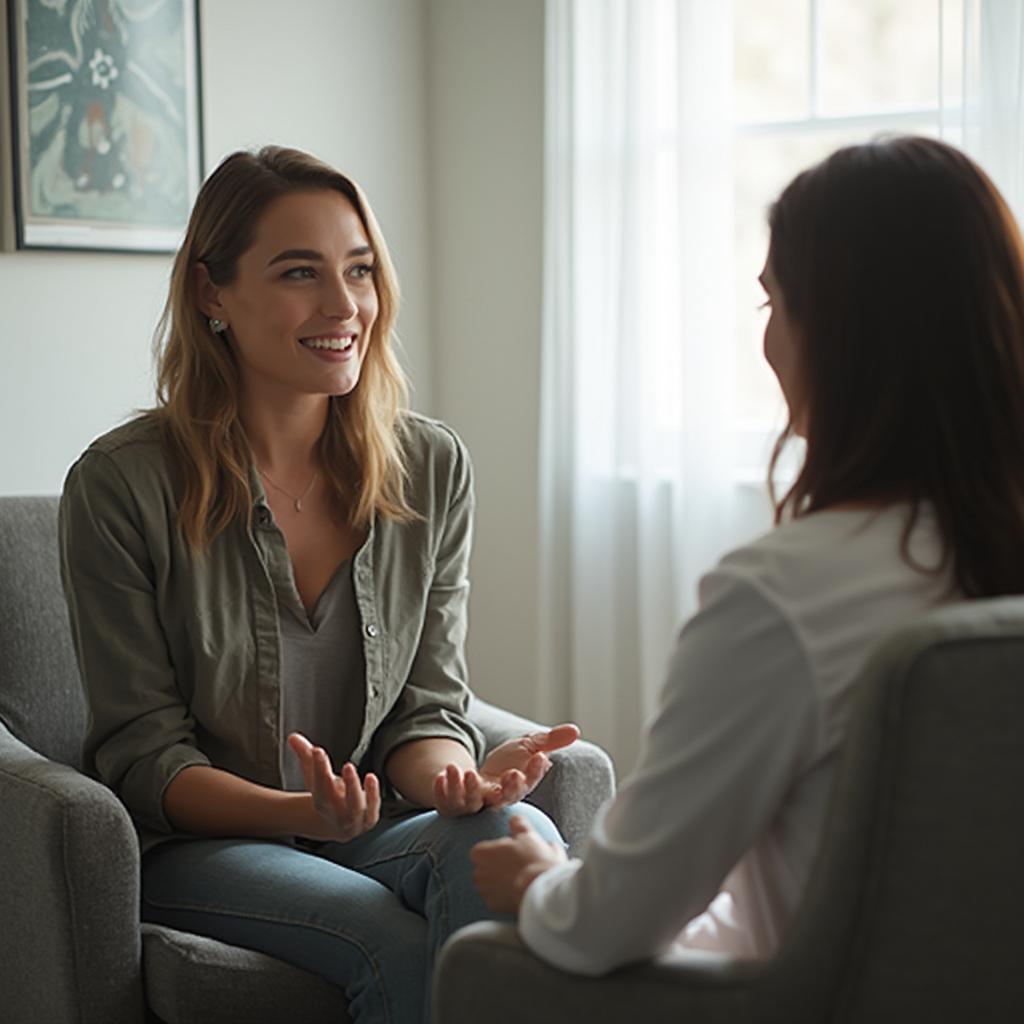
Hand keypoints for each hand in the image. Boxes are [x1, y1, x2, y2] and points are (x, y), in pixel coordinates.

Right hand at [288, 732, 380, 841]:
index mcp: (321, 801)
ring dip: (353, 787)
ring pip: (353, 805)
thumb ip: (306, 755)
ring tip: (351, 767)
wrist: (341, 827)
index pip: (318, 785)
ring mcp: (352, 818)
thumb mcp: (317, 776)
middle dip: (333, 781)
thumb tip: (292, 736)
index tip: (317, 751)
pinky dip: (372, 795)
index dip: (317, 768)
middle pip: (331, 798)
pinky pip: (372, 809)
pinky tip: (371, 777)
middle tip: (342, 763)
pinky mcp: (369, 818)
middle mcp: (335, 812)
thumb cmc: (329, 794)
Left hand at [432, 723, 579, 815]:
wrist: (475, 778)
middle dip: (510, 788)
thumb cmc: (506, 763)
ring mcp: (476, 803)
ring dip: (468, 788)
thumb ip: (550, 740)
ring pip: (474, 802)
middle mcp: (498, 798)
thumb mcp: (528, 746)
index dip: (536, 772)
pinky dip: (445, 790)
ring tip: (465, 771)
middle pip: (507, 798)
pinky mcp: (454, 804)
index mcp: (518, 786)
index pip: (530, 781)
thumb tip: (576, 730)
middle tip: (512, 774)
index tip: (540, 757)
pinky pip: (449, 802)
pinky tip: (443, 773)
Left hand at [470, 815, 568, 912]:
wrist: (541, 891)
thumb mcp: (528, 834)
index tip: (510, 851)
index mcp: (481, 853)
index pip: (482, 849)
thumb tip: (515, 819)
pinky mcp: (494, 907)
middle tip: (518, 864)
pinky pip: (498, 899)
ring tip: (521, 878)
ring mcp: (485, 892)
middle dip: (498, 866)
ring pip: (491, 883)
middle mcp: (477, 873)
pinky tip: (521, 891)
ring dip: (502, 881)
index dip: (497, 850)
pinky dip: (507, 896)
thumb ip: (518, 824)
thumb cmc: (533, 860)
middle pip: (485, 867)